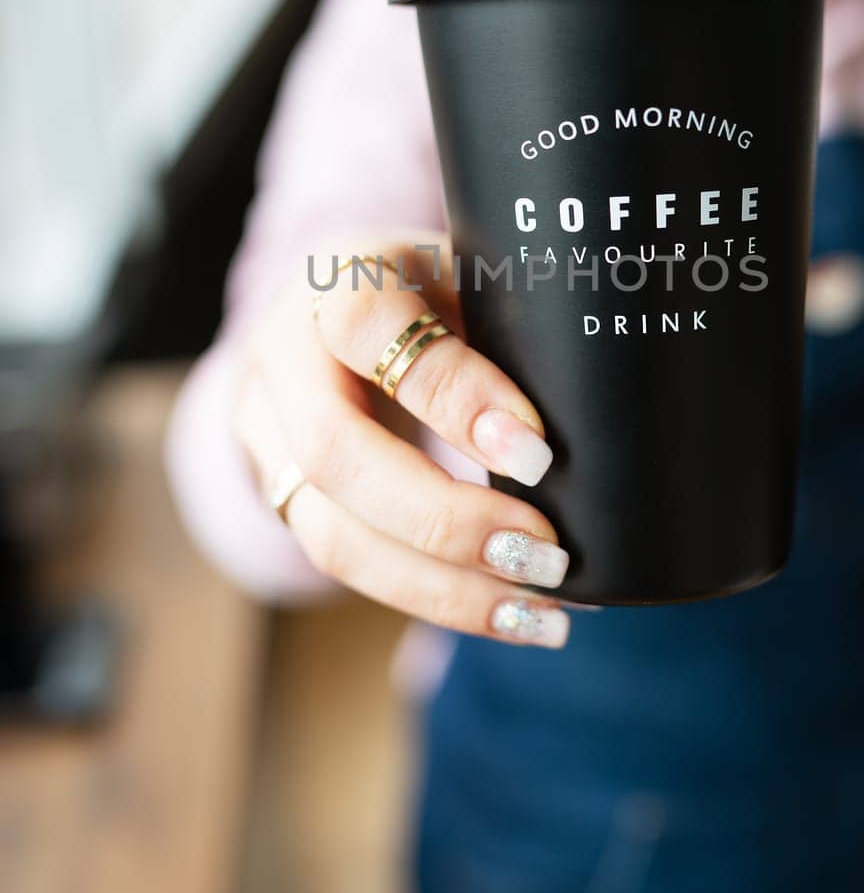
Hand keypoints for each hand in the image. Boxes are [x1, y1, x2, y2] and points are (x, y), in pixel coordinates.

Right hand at [232, 234, 572, 646]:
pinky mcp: (280, 498)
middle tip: (547, 554)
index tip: (539, 453)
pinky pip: (348, 566)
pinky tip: (511, 613)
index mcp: (334, 278)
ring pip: (332, 533)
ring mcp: (265, 434)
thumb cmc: (435, 293)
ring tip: (540, 611)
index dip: (452, 396)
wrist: (342, 311)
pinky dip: (436, 599)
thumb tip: (570, 433)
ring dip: (444, 586)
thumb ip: (506, 333)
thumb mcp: (472, 281)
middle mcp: (281, 356)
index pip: (368, 328)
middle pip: (333, 453)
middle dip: (446, 519)